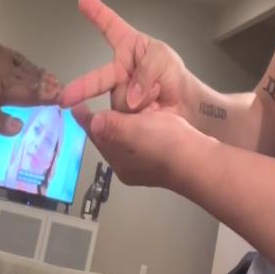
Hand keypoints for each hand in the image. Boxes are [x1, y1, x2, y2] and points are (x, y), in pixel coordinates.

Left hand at [0, 0, 62, 135]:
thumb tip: (16, 127)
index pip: (19, 87)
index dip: (38, 94)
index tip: (59, 96)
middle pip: (18, 71)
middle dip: (37, 80)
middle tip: (57, 84)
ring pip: (8, 57)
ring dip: (26, 67)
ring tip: (40, 71)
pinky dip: (7, 53)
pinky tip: (4, 50)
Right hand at [62, 0, 194, 116]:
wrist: (184, 104)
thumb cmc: (171, 73)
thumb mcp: (162, 59)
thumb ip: (145, 71)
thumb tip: (130, 98)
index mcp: (128, 47)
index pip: (110, 26)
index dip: (97, 13)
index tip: (84, 0)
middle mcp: (118, 70)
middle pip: (96, 80)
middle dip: (80, 89)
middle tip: (66, 98)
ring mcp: (119, 94)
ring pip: (118, 102)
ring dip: (138, 103)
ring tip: (156, 98)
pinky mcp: (123, 115)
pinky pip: (124, 118)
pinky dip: (139, 116)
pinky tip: (152, 111)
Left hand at [72, 103, 200, 189]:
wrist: (200, 162)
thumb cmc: (166, 144)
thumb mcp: (135, 130)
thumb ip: (112, 126)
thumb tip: (93, 122)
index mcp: (118, 160)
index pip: (97, 135)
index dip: (85, 119)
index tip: (75, 107)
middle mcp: (128, 166)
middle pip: (107, 141)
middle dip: (98, 126)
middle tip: (90, 109)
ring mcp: (144, 166)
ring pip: (123, 142)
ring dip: (116, 127)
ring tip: (111, 112)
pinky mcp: (159, 161)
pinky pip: (137, 143)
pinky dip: (133, 130)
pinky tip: (138, 122)